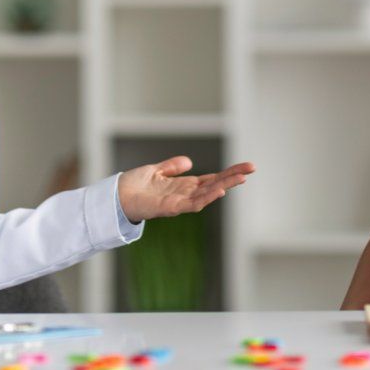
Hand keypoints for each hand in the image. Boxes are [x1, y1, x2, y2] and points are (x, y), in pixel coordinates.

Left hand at [117, 156, 254, 222]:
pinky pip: (194, 204)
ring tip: (241, 177)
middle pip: (215, 184)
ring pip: (208, 194)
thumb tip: (189, 162)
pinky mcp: (172, 208)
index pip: (212, 178)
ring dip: (226, 185)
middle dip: (233, 177)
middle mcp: (186, 194)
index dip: (228, 173)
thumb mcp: (156, 171)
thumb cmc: (133, 185)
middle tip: (252, 168)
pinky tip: (219, 189)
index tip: (246, 167)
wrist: (116, 196)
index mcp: (184, 185)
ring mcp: (180, 202)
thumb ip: (172, 167)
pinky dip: (207, 197)